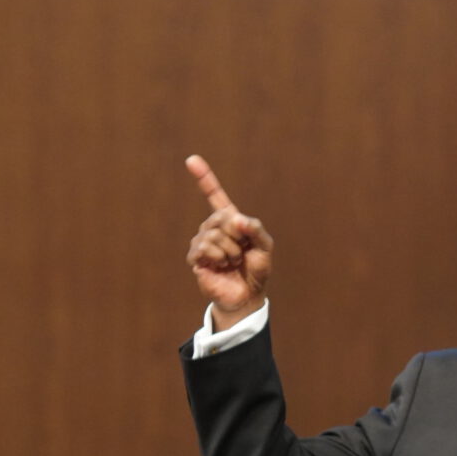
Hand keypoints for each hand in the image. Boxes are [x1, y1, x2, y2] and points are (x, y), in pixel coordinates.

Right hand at [184, 154, 273, 327]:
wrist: (247, 295)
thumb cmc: (256, 270)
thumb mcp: (265, 247)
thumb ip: (256, 229)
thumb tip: (236, 219)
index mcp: (230, 221)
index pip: (215, 195)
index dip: (204, 178)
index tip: (191, 160)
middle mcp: (213, 228)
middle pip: (221, 217)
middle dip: (237, 236)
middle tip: (241, 252)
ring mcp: (202, 242)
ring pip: (213, 234)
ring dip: (230, 251)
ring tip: (232, 262)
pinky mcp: (195, 257)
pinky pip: (204, 247)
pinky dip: (218, 257)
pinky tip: (222, 266)